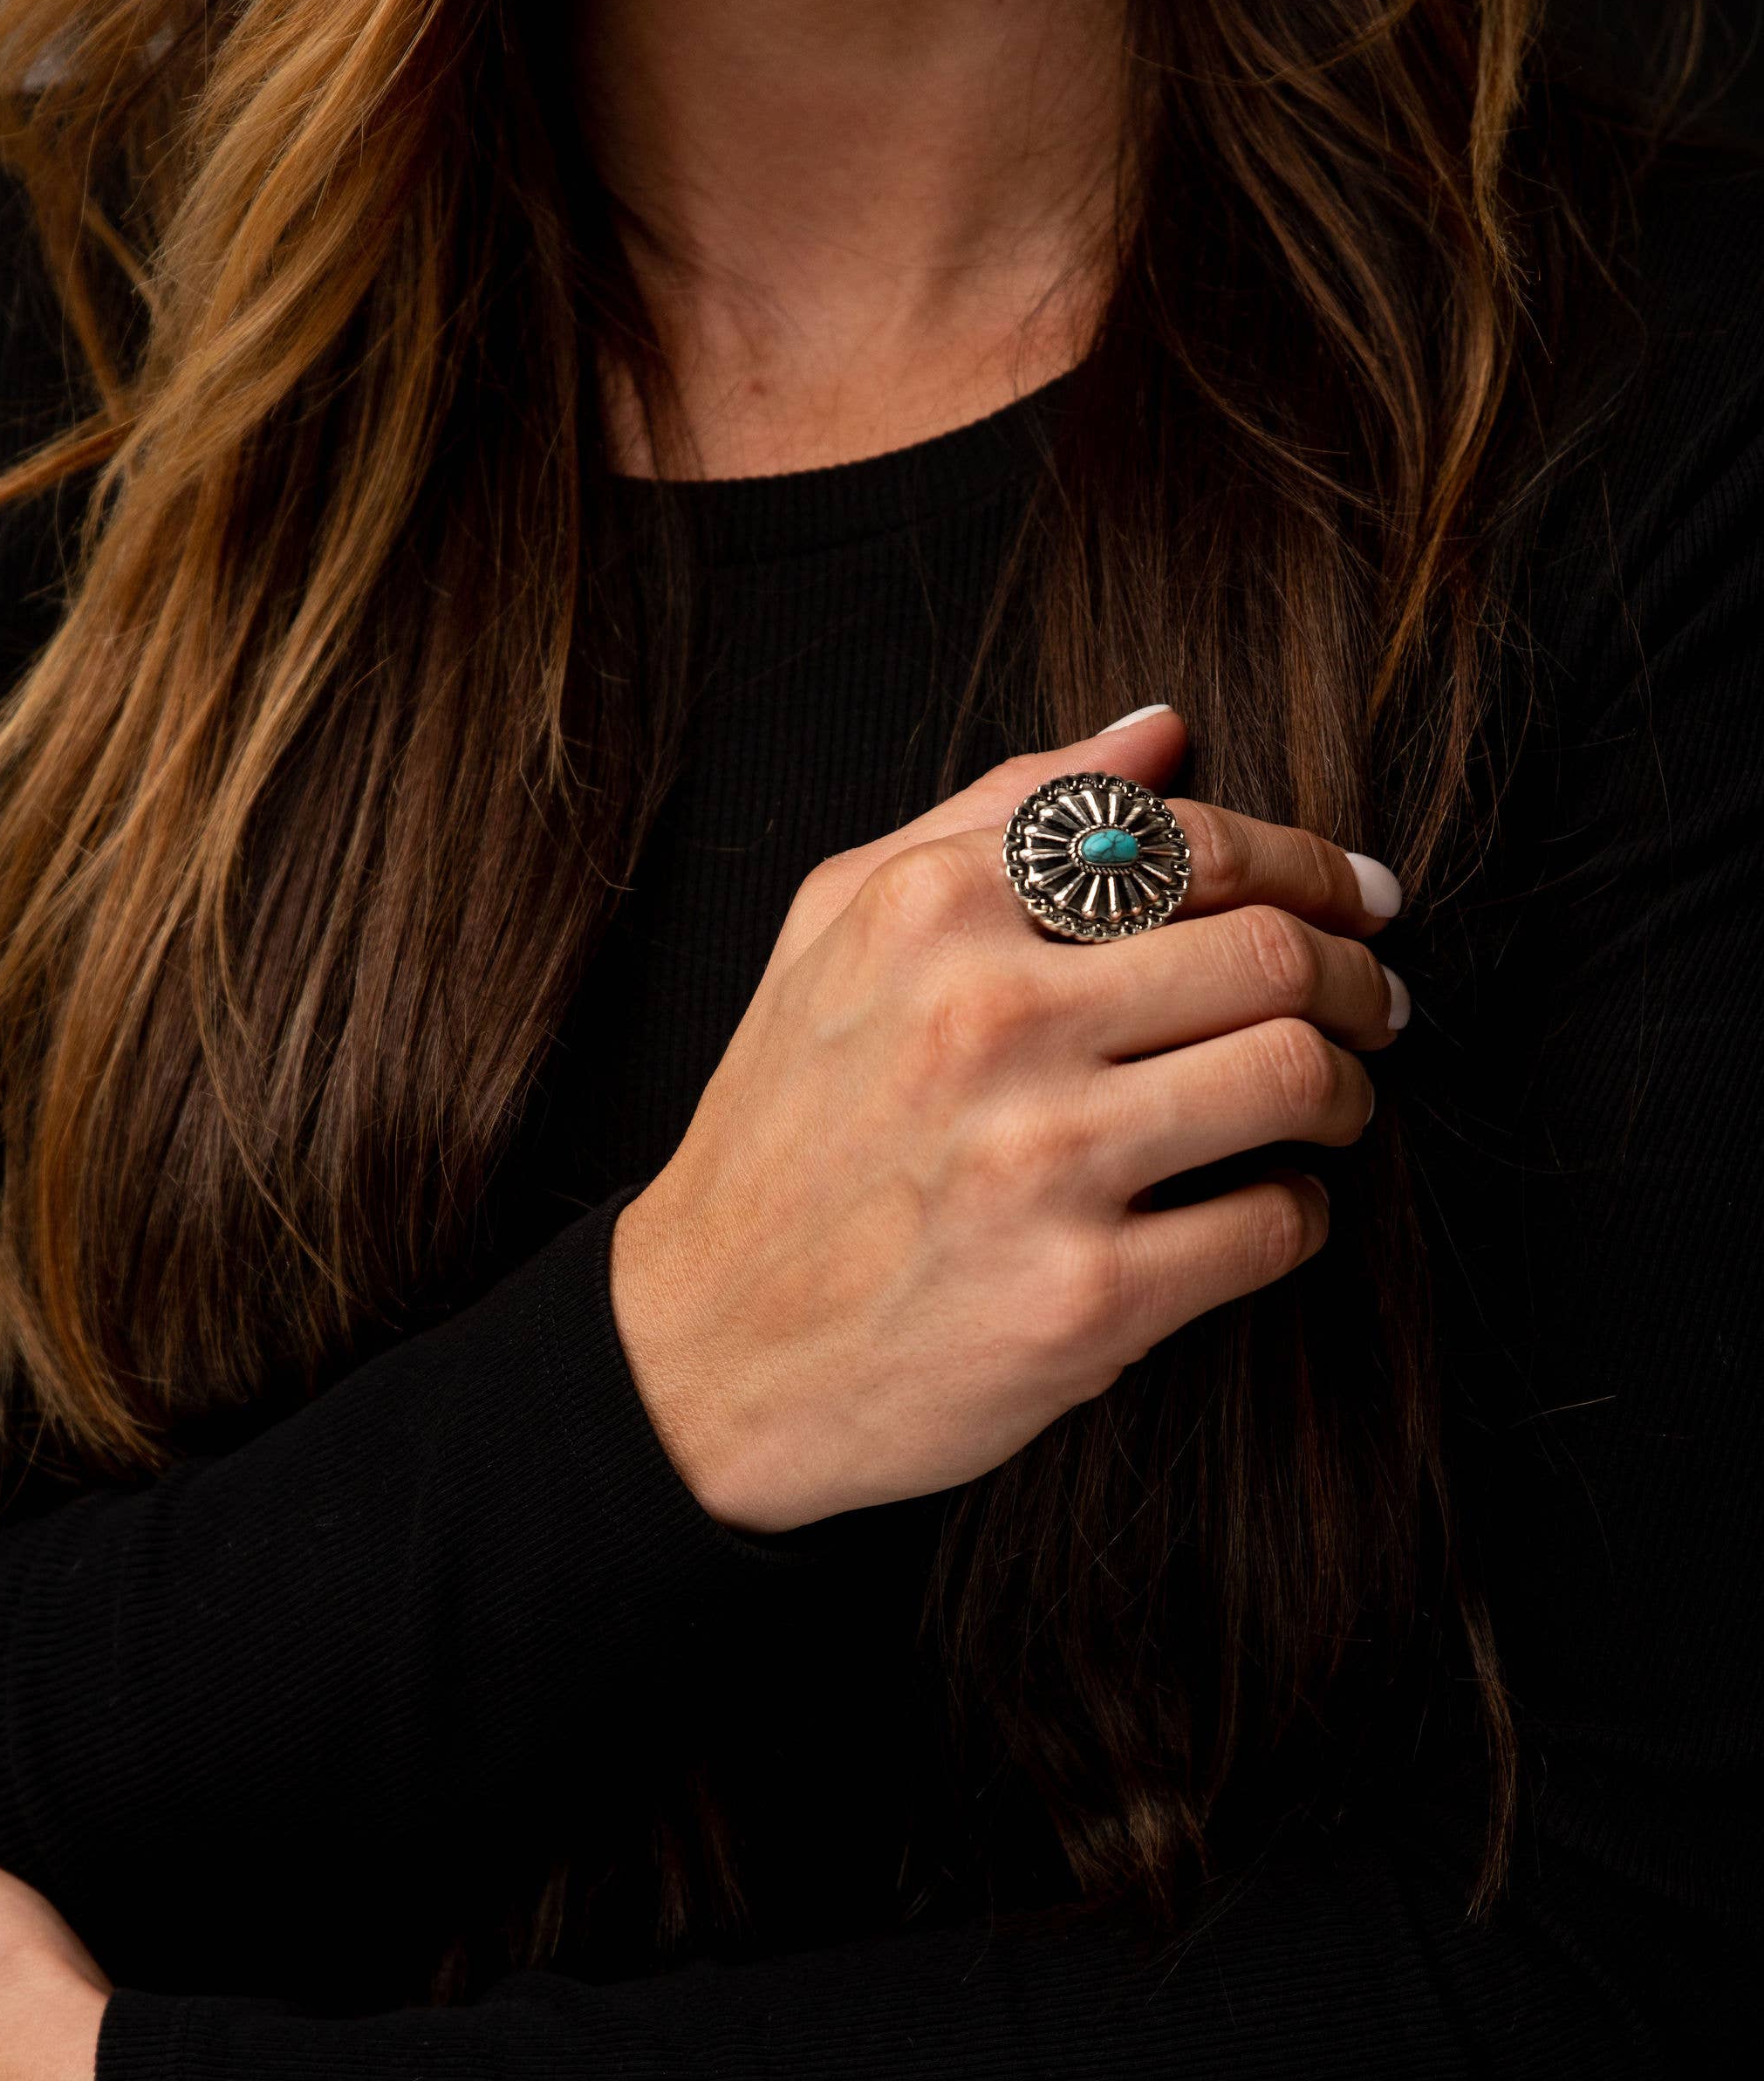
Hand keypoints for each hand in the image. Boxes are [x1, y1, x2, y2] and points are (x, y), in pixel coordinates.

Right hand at [611, 709, 1403, 1534]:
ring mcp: (1038, 1164)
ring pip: (1294, 1079)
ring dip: (1346, 1091)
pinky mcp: (1082, 1301)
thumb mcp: (841, 927)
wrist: (703, 1347)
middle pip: (1268, 953)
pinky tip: (1263, 1206)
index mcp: (933, 910)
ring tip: (1331, 1103)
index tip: (1357, 897)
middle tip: (1376, 1003)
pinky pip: (1272, 1226)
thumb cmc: (787, 1127)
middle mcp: (988, 1021)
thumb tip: (1163, 733)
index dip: (1308, 864)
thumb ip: (1001, 810)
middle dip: (1355, 976)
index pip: (1191, 843)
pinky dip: (1299, 1213)